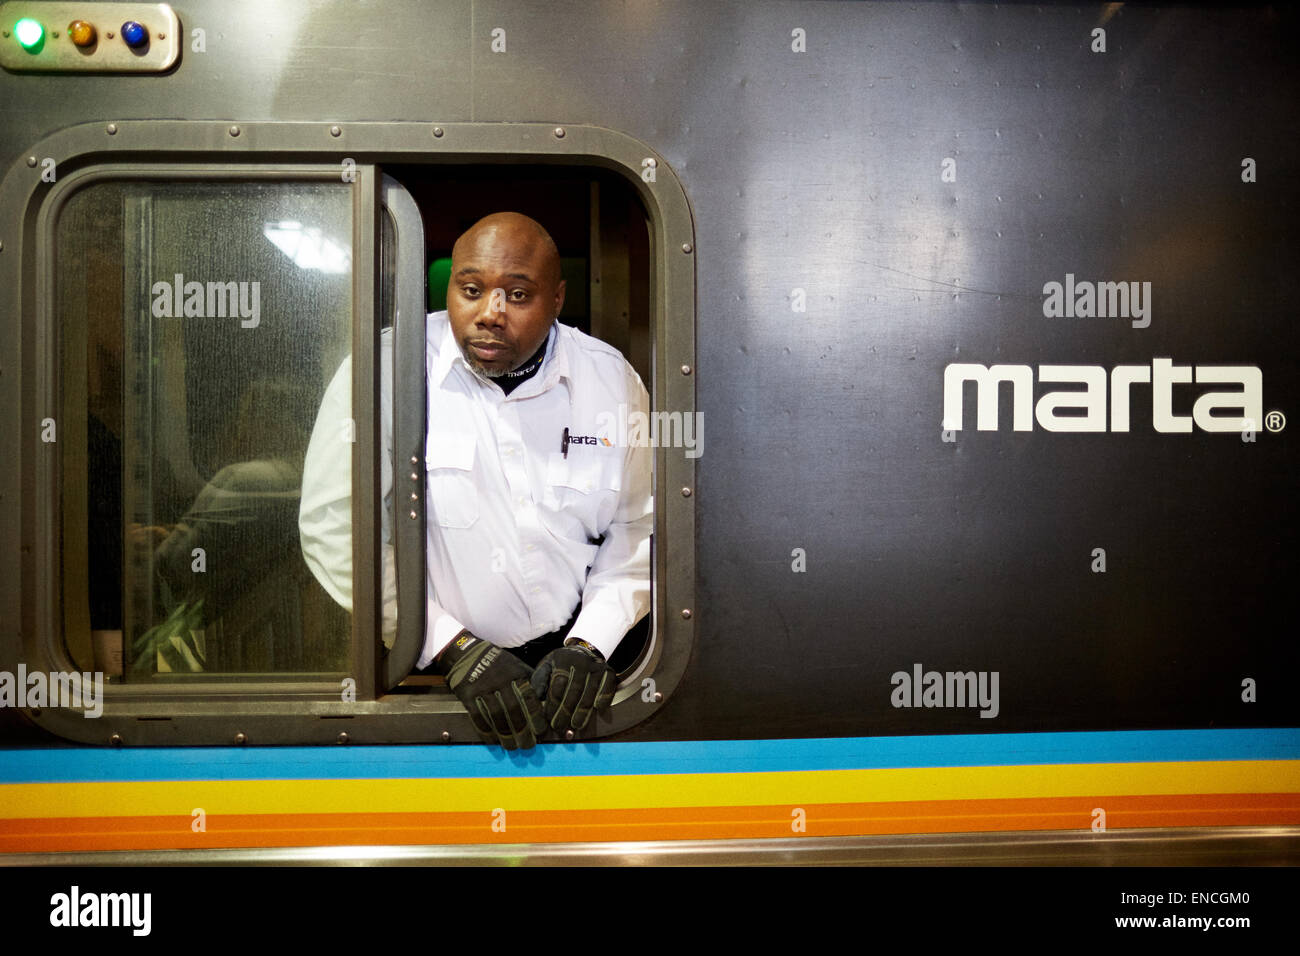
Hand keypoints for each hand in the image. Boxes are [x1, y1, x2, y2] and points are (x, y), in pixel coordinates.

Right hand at [440, 632, 546, 749]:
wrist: (465, 653)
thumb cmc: (496, 663)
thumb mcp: (516, 665)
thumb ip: (529, 681)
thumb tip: (545, 701)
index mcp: (515, 673)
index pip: (528, 697)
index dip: (536, 716)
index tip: (541, 731)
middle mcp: (499, 680)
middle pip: (513, 709)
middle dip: (522, 730)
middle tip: (528, 745)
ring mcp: (482, 688)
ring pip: (496, 716)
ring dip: (505, 734)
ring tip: (512, 747)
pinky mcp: (467, 695)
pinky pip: (478, 716)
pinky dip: (486, 731)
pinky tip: (493, 741)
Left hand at [530, 641, 615, 732]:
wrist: (582, 651)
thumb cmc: (560, 665)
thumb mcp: (546, 667)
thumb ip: (539, 682)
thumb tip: (535, 702)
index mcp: (562, 659)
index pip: (557, 686)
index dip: (552, 705)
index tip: (548, 720)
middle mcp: (581, 661)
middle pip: (574, 691)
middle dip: (566, 712)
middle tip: (559, 727)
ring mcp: (596, 665)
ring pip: (590, 692)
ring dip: (583, 711)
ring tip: (575, 726)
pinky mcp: (608, 670)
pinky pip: (608, 686)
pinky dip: (604, 698)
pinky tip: (597, 710)